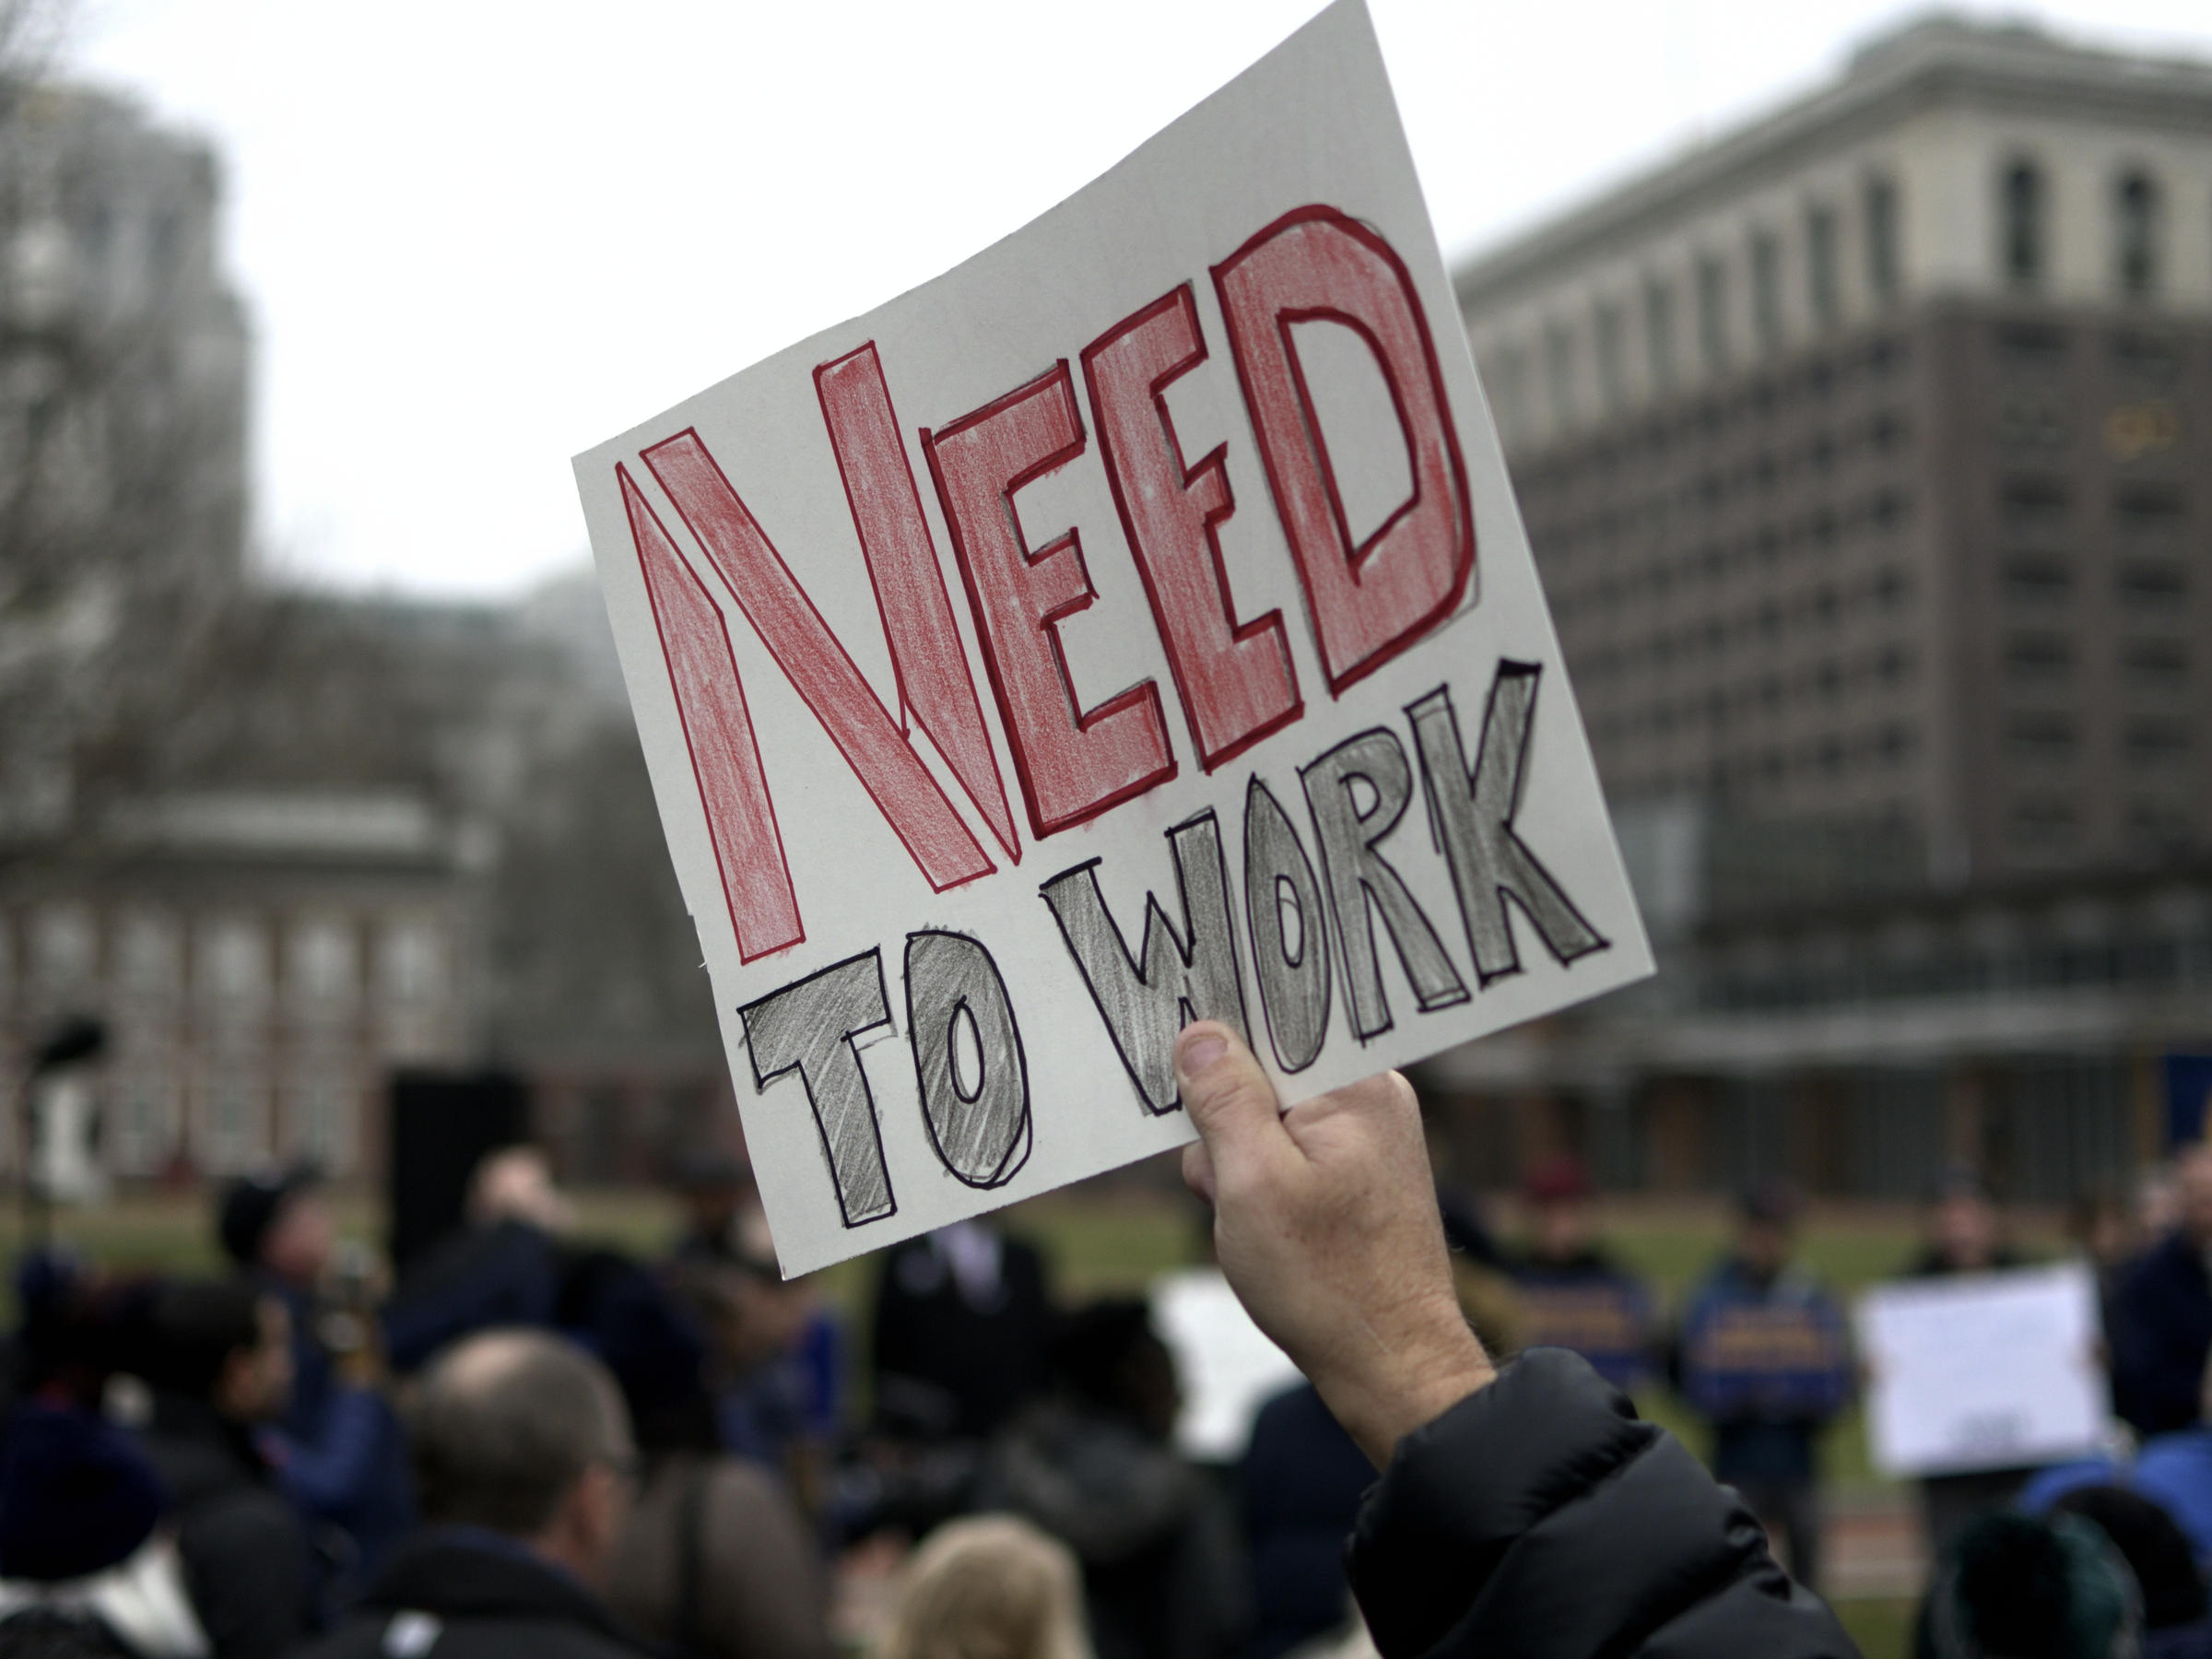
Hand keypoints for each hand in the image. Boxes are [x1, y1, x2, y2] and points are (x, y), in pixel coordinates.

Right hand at [1176, 1022, 1492, 1464]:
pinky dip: (1262, 1192)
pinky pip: (1285, 1160)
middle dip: (1227, 1127)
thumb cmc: (1328, 1282)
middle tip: (1231, 1186)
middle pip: (1261, 1076)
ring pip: (1265, 1124)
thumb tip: (1201, 1034)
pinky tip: (1270, 1235)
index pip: (1273, 1021)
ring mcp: (1365, 1139)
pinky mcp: (1356, 1177)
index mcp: (1356, 1082)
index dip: (1221, 1042)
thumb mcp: (1252, 1182)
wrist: (1392, 1367)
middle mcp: (1370, 1097)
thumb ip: (1224, 1099)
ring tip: (1256, 1224)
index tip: (1187, 1072)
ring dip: (1240, 1170)